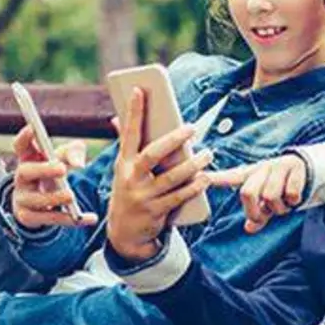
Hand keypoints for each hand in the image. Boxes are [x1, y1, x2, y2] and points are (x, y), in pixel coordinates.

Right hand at [11, 126, 97, 228]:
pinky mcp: (30, 218)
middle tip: (62, 168)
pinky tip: (90, 218)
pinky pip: (51, 219)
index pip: (21, 146)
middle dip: (43, 170)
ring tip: (71, 196)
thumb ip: (73, 152)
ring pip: (36, 200)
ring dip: (54, 197)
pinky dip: (71, 220)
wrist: (39, 205)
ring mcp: (23, 199)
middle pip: (26, 172)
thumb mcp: (62, 159)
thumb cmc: (53, 173)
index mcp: (28, 159)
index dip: (24, 137)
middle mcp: (21, 179)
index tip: (32, 127)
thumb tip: (79, 163)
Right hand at [107, 87, 212, 262]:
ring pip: (171, 178)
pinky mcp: (155, 212)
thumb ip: (125, 145)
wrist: (124, 233)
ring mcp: (143, 196)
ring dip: (192, 165)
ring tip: (208, 154)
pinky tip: (205, 178)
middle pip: (153, 154)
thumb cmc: (129, 192)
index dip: (133, 111)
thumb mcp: (123, 170)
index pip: (128, 133)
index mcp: (123, 163)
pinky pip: (178, 197)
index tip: (139, 90)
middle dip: (173, 140)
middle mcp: (130, 178)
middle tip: (191, 128)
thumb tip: (116, 118)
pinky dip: (194, 187)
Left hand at [209, 154, 307, 233]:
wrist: (308, 167)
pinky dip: (293, 201)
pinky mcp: (294, 168)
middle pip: (247, 192)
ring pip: (270, 196)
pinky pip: (290, 193)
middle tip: (265, 215)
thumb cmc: (282, 186)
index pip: (231, 177)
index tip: (201, 177)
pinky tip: (295, 197)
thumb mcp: (267, 201)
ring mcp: (278, 166)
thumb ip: (258, 215)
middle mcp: (262, 168)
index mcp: (252, 175)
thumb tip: (249, 228)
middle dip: (255, 211)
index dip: (216, 178)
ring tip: (284, 204)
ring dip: (279, 207)